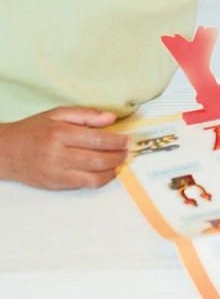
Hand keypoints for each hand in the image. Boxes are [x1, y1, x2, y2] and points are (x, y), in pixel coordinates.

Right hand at [0, 108, 129, 189]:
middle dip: (117, 157)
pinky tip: (106, 172)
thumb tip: (111, 119)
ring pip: (91, 177)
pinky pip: (81, 185)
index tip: (128, 140)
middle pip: (97, 160)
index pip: (96, 140)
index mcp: (60, 134)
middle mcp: (57, 155)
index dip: (116, 142)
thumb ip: (86, 115)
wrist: (5, 152)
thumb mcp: (58, 113)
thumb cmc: (34, 130)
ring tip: (120, 163)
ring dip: (111, 171)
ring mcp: (55, 173)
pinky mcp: (53, 185)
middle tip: (127, 152)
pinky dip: (98, 180)